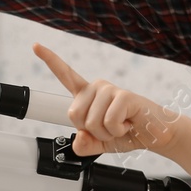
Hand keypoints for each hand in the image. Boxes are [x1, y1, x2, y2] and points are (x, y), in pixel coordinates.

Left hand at [32, 43, 184, 155]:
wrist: (155, 134)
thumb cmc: (129, 133)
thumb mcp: (100, 144)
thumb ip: (85, 145)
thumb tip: (79, 139)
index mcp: (88, 95)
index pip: (66, 75)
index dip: (50, 60)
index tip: (35, 45)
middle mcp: (97, 87)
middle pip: (74, 115)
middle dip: (91, 131)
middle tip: (110, 128)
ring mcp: (110, 89)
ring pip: (91, 122)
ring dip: (107, 133)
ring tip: (122, 126)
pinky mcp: (124, 95)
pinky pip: (109, 121)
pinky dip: (118, 131)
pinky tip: (128, 124)